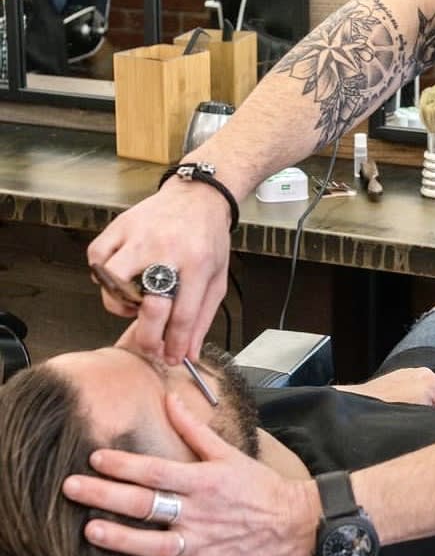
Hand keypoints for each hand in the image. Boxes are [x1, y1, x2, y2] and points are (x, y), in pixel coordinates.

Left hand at [62, 394, 317, 555]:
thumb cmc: (258, 484)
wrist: (292, 520)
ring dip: (121, 539)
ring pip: (153, 543)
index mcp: (203, 480)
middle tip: (72, 488)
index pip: (156, 470)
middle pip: (145, 504)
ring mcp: (201, 543)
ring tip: (90, 531)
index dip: (124, 464)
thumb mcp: (227, 452)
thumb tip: (169, 399)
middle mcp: (197, 512)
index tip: (96, 458)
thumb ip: (194, 428)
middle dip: (105, 495)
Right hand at [87, 184, 231, 362]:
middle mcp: (168, 250)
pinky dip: (101, 274)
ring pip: (113, 281)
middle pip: (149, 304)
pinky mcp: (120, 226)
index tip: (171, 357)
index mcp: (198, 263)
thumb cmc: (208, 238)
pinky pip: (96, 258)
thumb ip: (202, 317)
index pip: (183, 315)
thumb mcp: (216, 277)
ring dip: (118, 302)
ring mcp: (140, 236)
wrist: (198, 198)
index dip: (175, 344)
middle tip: (149, 343)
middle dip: (147, 336)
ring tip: (133, 302)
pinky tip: (119, 278)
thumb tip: (188, 353)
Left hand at [336, 367, 434, 416]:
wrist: (352, 415)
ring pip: (432, 392)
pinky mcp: (396, 379)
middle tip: (431, 427)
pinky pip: (416, 389)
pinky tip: (403, 415)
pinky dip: (415, 401)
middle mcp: (421, 373)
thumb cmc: (387, 419)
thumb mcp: (426, 422)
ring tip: (414, 423)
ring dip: (429, 407)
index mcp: (432, 381)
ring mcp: (407, 374)